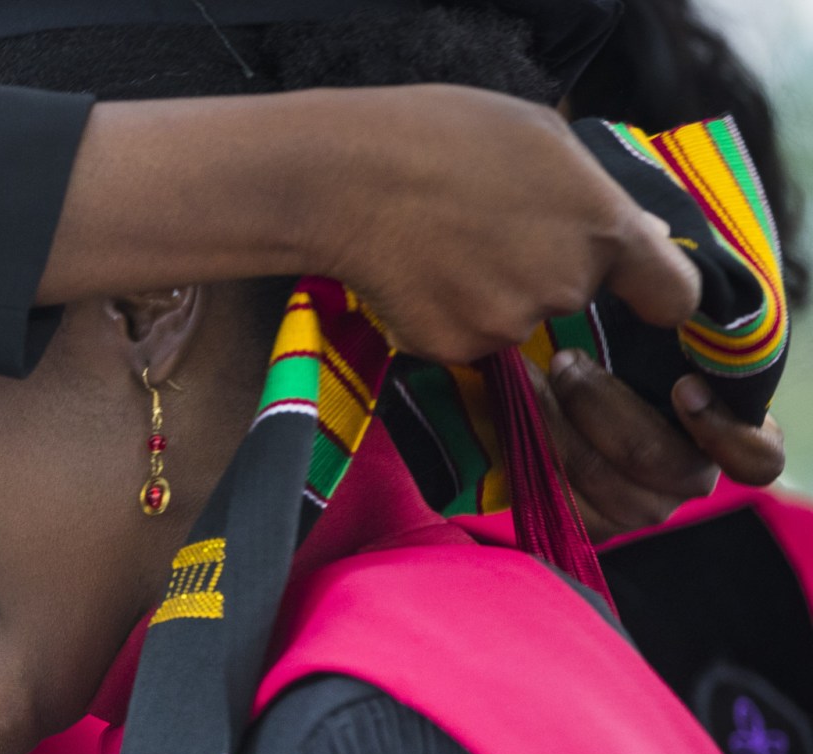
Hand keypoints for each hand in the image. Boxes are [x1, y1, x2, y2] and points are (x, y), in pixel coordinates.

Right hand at [308, 86, 702, 364]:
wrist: (347, 178)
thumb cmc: (442, 136)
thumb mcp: (542, 136)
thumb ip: (599, 194)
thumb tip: (643, 234)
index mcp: (603, 228)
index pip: (673, 293)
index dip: (659, 296)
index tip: (643, 297)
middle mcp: (565, 286)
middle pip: (572, 298)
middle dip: (542, 273)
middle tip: (488, 231)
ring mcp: (507, 324)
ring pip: (513, 321)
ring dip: (489, 295)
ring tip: (444, 245)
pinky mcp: (452, 349)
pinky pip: (462, 340)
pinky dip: (444, 317)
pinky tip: (417, 274)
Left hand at [531, 348, 786, 542]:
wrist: (573, 401)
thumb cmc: (632, 364)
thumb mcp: (659, 344)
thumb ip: (673, 336)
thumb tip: (664, 298)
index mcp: (730, 439)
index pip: (756, 458)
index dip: (721, 429)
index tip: (683, 387)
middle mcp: (691, 480)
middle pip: (653, 458)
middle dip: (599, 403)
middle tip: (565, 361)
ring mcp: (645, 507)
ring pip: (600, 477)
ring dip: (558, 424)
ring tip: (533, 382)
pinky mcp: (596, 525)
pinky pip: (564, 501)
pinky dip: (534, 454)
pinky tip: (518, 417)